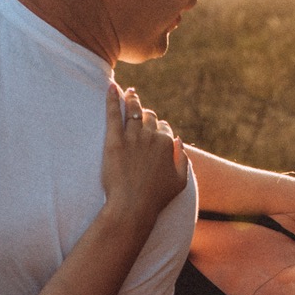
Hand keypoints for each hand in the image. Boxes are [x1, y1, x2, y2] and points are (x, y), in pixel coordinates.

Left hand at [101, 85, 185, 217]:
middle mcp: (151, 137)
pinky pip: (113, 114)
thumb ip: (183, 159)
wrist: (132, 207)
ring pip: (132, 111)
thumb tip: (179, 140)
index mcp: (167, 144)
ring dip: (131, 99)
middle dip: (145, 113)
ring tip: (128, 92)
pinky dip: (112, 98)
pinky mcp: (114, 141)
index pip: (164, 128)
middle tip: (138, 108)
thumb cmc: (157, 198)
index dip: (159, 129)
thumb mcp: (180, 181)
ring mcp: (132, 138)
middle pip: (149, 117)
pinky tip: (111, 87)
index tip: (154, 131)